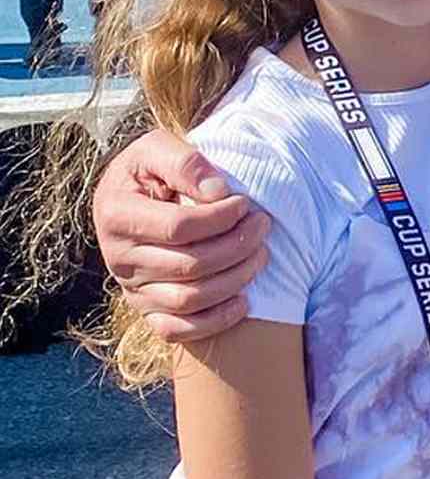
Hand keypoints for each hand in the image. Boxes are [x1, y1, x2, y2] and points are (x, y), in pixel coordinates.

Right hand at [93, 129, 269, 343]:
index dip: (221, 217)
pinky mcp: (146, 309)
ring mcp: (132, 288)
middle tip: (263, 224)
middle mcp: (119, 258)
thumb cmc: (152, 169)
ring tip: (261, 252)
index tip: (244, 203)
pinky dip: (214, 321)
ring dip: (236, 278)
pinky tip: (244, 300)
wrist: (133, 195)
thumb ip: (186, 162)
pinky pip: (176, 330)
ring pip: (190, 299)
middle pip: (190, 266)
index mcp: (117, 215)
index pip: (179, 228)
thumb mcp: (158, 147)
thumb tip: (217, 193)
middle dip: (238, 245)